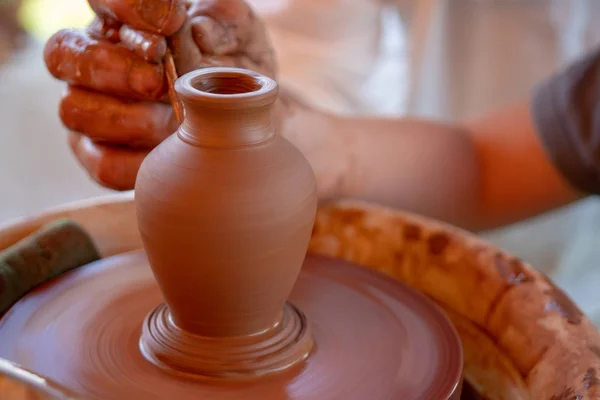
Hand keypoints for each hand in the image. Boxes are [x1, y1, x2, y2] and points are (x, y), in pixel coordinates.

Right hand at [44, 0, 275, 189]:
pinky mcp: (104, 157)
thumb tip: (197, 30)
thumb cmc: (235, 64)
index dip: (124, 7)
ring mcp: (93, 112)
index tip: (170, 21)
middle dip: (115, 69)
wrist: (250, 116)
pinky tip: (167, 153)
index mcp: (124, 23)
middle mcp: (96, 63)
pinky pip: (103, 163)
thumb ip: (219, 18)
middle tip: (157, 80)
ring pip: (75, 111)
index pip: (101, 0)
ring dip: (127, 118)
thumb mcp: (238, 31)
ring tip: (172, 121)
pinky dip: (135, 162)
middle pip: (64, 57)